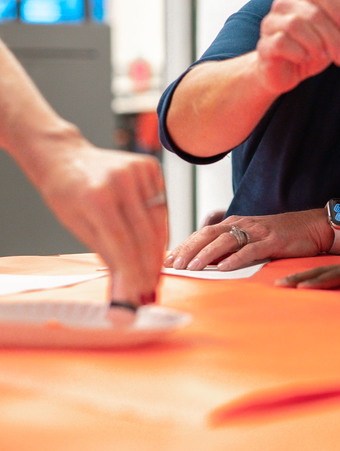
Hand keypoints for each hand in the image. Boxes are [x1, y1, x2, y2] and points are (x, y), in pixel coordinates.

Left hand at [34, 140, 167, 306]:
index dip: (133, 272)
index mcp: (97, 197)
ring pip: (158, 219)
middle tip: (150, 288)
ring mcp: (138, 170)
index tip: (137, 293)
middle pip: (145, 233)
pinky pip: (161, 203)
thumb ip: (106, 254)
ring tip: (154, 272)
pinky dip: (160, 225)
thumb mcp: (78, 226)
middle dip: (149, 265)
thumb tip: (125, 286)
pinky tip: (156, 245)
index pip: (123, 243)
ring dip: (158, 250)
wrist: (66, 157)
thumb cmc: (66, 193)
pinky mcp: (150, 165)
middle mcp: (121, 180)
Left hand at [165, 208, 329, 270]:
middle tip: (173, 265)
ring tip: (191, 268)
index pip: (204, 232)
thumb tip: (207, 261)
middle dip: (189, 250)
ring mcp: (259, 232)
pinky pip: (251, 250)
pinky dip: (235, 258)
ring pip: (226, 241)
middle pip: (209, 234)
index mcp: (237, 223)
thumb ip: (232, 245)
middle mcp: (244, 224)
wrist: (313, 226)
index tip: (168, 259)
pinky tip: (223, 268)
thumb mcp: (254, 237)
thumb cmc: (282, 235)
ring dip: (205, 255)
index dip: (185, 245)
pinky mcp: (274, 241)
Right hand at [254, 0, 339, 95]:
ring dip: (316, 44)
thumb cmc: (310, 49)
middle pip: (313, 12)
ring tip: (324, 57)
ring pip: (296, 24)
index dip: (339, 6)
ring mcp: (271, 23)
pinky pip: (281, 41)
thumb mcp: (332, 34)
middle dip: (333, 36)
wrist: (285, 73)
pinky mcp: (264, 44)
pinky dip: (298, 52)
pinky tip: (304, 58)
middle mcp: (285, 5)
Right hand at [276, 254, 339, 289]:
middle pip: (322, 272)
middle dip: (300, 278)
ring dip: (302, 277)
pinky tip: (302, 282)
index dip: (320, 283)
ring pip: (323, 271)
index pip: (337, 276)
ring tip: (284, 282)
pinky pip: (331, 274)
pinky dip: (314, 278)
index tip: (301, 288)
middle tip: (279, 284)